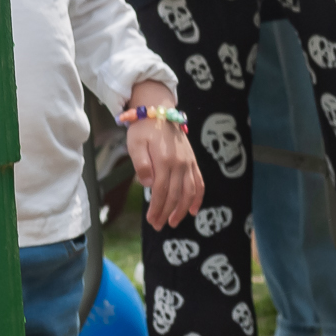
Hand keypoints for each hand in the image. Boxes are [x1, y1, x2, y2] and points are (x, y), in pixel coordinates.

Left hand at [124, 82, 203, 227]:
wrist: (158, 111)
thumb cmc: (143, 129)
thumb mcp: (135, 144)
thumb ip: (141, 164)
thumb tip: (148, 185)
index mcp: (165, 160)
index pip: (162, 191)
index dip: (157, 208)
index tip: (151, 220)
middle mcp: (180, 163)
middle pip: (175, 194)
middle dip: (167, 212)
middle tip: (158, 225)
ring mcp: (188, 162)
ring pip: (189, 191)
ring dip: (182, 209)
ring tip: (173, 222)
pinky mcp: (192, 161)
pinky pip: (199, 181)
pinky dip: (198, 197)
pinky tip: (194, 210)